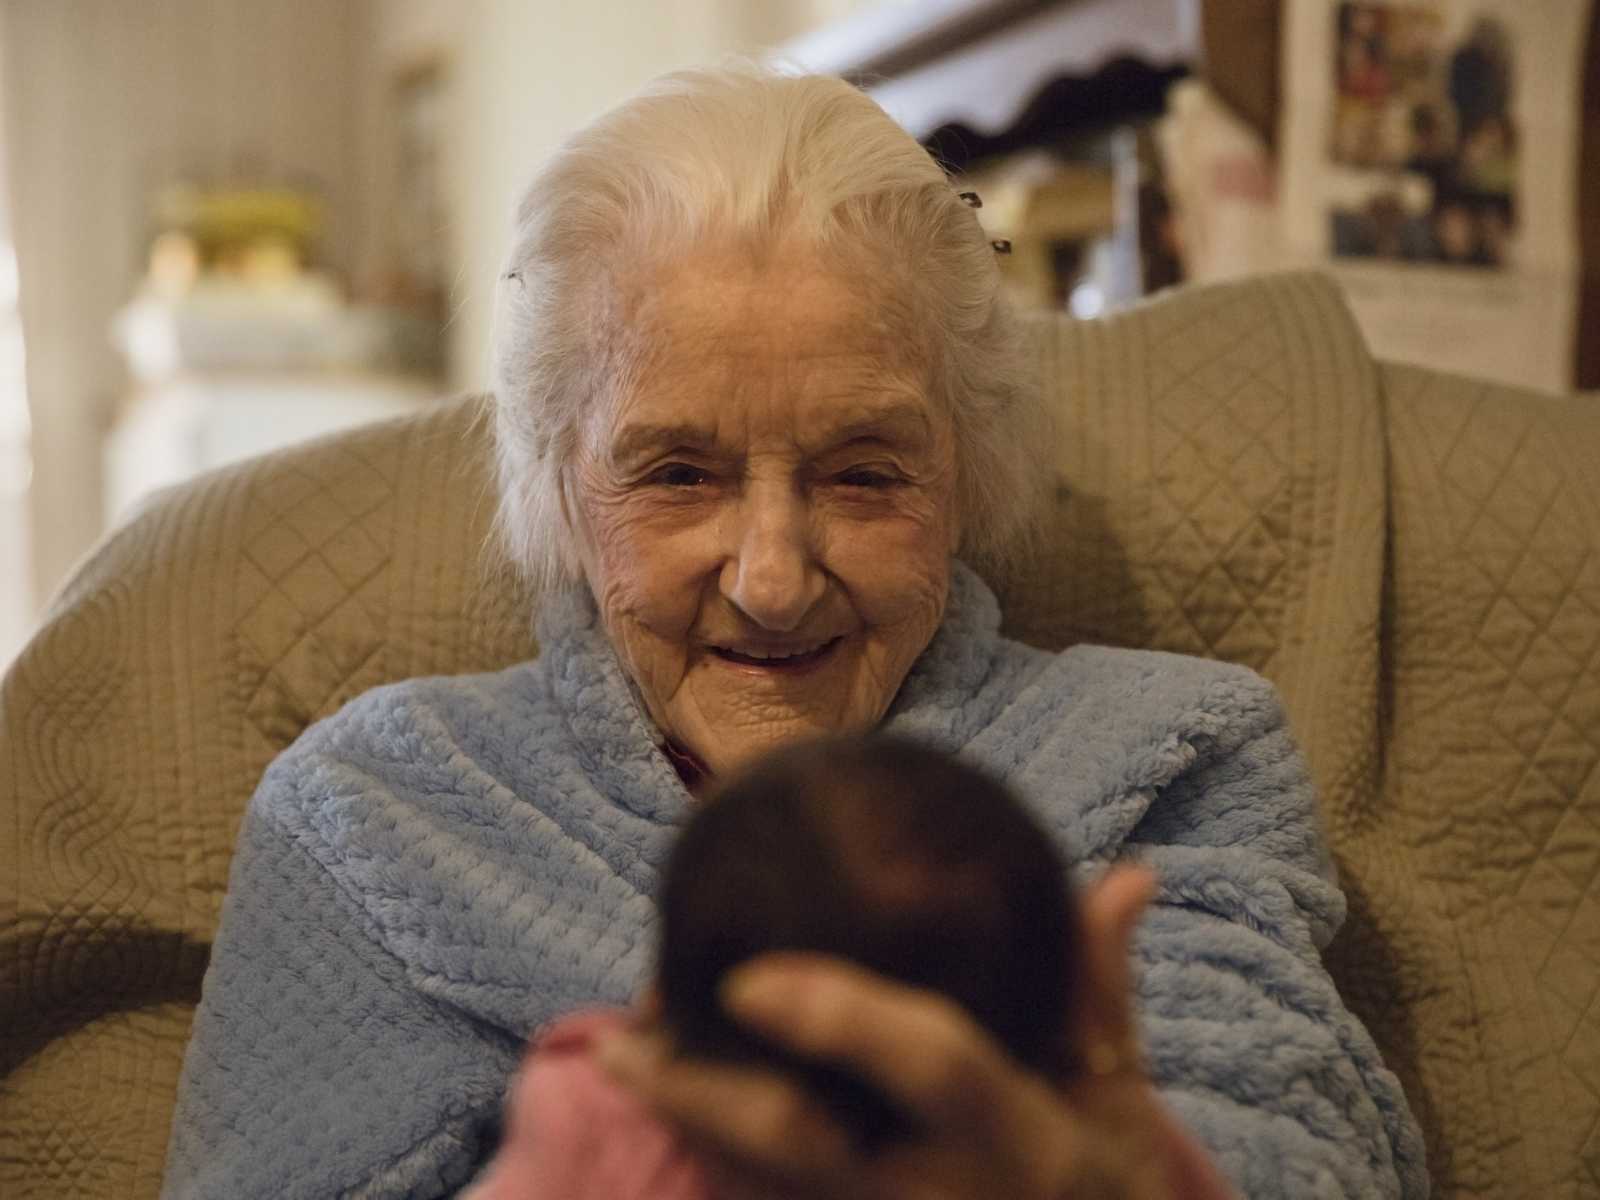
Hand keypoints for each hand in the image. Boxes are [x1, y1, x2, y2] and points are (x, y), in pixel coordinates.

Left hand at [596, 865, 1179, 1198]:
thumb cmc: (1107, 1191)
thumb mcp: (1118, 1097)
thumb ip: (1097, 987)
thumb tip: (1127, 877)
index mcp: (1015, 1134)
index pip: (931, 1066)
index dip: (842, 1019)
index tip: (751, 976)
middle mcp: (933, 1193)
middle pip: (799, 1147)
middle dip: (703, 1094)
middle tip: (623, 1036)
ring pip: (760, 1186)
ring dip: (685, 1119)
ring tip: (618, 1052)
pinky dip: (713, 1151)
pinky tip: (664, 1097)